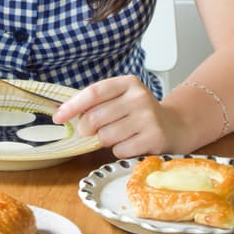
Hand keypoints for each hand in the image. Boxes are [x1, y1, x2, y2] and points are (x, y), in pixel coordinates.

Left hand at [52, 75, 186, 157]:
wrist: (175, 126)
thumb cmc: (139, 113)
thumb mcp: (121, 99)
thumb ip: (97, 103)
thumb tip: (63, 113)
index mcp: (128, 83)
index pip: (94, 92)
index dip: (73, 106)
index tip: (58, 117)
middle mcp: (139, 97)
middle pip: (96, 117)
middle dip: (87, 129)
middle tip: (91, 131)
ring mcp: (148, 117)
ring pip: (106, 136)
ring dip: (106, 140)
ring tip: (119, 135)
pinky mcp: (154, 137)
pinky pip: (121, 150)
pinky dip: (120, 150)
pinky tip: (131, 143)